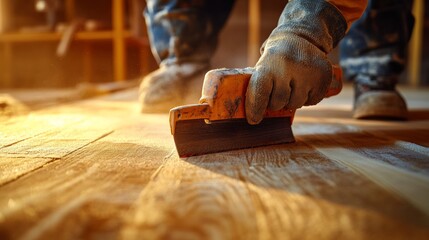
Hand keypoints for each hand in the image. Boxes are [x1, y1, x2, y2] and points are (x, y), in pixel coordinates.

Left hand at [244, 0, 346, 124]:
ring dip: (292, 101)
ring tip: (292, 86)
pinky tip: (305, 85)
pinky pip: (312, 102)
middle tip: (278, 91)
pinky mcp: (324, 76)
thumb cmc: (275, 60)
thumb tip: (254, 118)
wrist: (300, 37)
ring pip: (296, 104)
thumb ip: (259, 88)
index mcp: (269, 64)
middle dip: (276, 102)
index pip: (260, 91)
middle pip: (278, 102)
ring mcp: (308, 71)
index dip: (255, 108)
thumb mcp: (263, 66)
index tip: (254, 120)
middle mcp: (289, 66)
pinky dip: (307, 99)